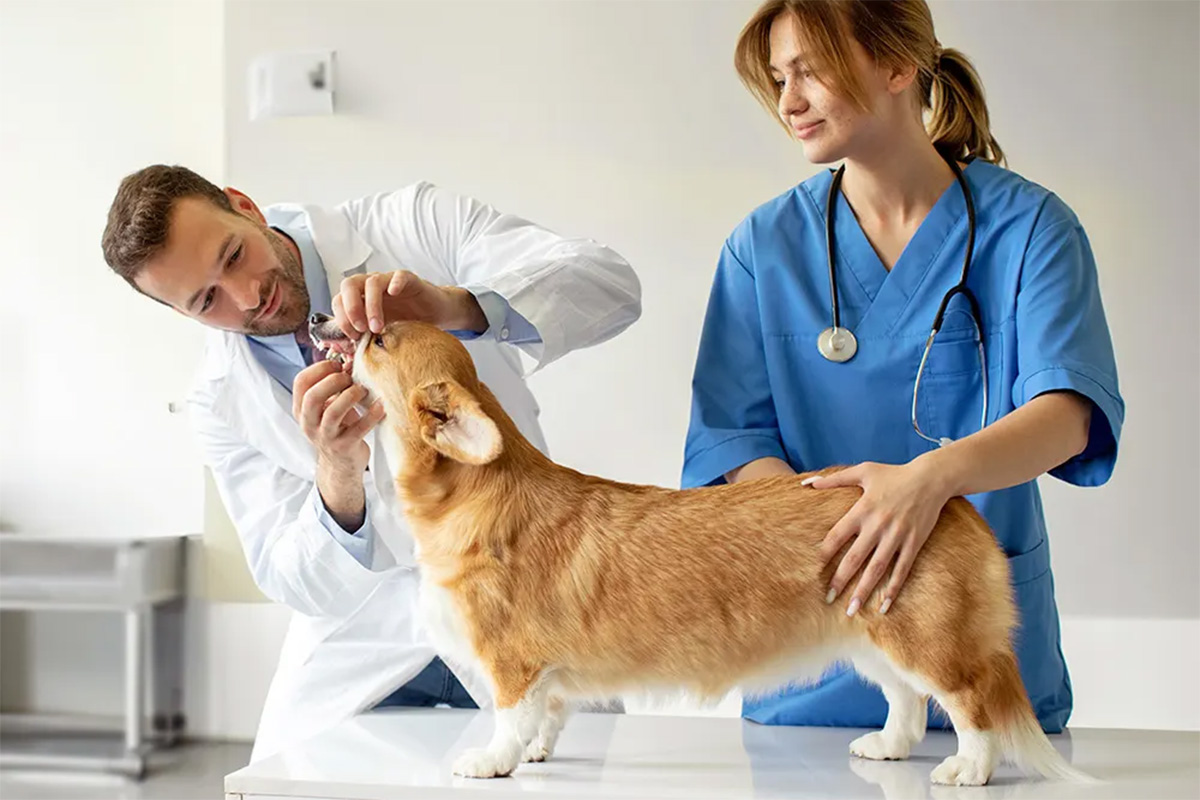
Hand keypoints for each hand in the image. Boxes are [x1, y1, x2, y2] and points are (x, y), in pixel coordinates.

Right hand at [292, 361, 385, 473]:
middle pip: (313, 397)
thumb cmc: (337, 428)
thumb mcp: (328, 407)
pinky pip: (359, 428)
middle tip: (349, 377)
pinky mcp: (345, 446)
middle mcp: (309, 423)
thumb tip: (349, 363)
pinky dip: (372, 414)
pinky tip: (380, 405)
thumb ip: (333, 387)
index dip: (320, 368)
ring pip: (333, 412)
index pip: (301, 382)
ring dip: (351, 395)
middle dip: (333, 381)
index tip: (337, 365)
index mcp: (301, 410)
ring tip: (362, 390)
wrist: (341, 464)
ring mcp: (326, 437)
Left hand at [332, 270, 485, 335]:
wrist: (435, 315)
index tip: (353, 336)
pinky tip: (394, 294)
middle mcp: (371, 286)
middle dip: (350, 308)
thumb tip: (346, 350)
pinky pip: (398, 276)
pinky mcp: (408, 279)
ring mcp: (389, 281)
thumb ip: (364, 337)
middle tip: (360, 328)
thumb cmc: (406, 323)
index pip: (339, 300)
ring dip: (371, 306)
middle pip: (349, 285)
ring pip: (372, 282)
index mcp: (361, 298)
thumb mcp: (381, 333)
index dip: (342, 318)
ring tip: (378, 327)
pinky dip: (394, 283)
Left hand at [804, 459, 951, 616]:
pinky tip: (884, 605)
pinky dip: (893, 588)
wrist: (931, 478)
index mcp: (862, 509)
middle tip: (828, 599)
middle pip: (854, 558)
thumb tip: (807, 483)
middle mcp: (878, 525)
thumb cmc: (893, 474)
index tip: (813, 571)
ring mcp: (897, 536)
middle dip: (840, 580)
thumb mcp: (863, 471)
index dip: (824, 554)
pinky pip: (902, 569)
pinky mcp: (914, 543)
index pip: (836, 536)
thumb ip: (834, 479)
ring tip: (853, 609)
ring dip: (864, 590)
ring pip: (877, 568)